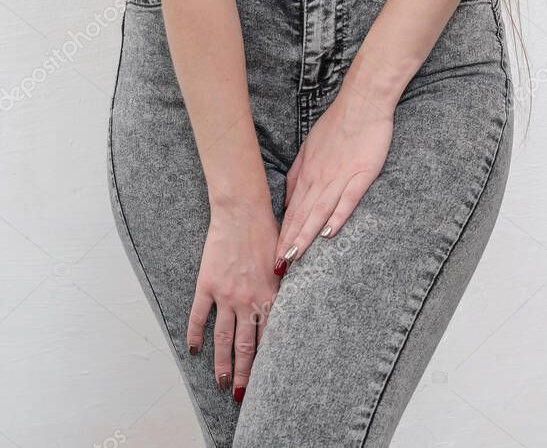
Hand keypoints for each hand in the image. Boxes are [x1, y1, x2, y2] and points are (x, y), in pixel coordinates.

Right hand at [186, 195, 279, 402]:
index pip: (269, 337)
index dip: (268, 361)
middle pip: (245, 346)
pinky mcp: (208, 285)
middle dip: (244, 373)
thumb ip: (286, 288)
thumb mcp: (286, 263)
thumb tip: (292, 310)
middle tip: (241, 394)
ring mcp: (226, 295)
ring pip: (222, 338)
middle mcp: (249, 300)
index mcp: (271, 296)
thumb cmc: (269, 232)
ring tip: (220, 381)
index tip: (269, 379)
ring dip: (221, 363)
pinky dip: (195, 335)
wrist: (242, 213)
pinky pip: (199, 316)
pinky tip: (193, 350)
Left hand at [274, 85, 394, 274]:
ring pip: (318, 212)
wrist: (361, 104)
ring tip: (296, 257)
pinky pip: (347, 199)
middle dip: (289, 243)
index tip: (274, 255)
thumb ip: (298, 174)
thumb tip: (288, 199)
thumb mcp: (309, 148)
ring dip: (306, 236)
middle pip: (301, 216)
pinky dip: (337, 216)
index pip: (292, 211)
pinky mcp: (360, 174)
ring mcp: (339, 177)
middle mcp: (319, 179)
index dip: (283, 234)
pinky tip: (329, 232)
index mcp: (307, 174)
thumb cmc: (337, 125)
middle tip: (279, 267)